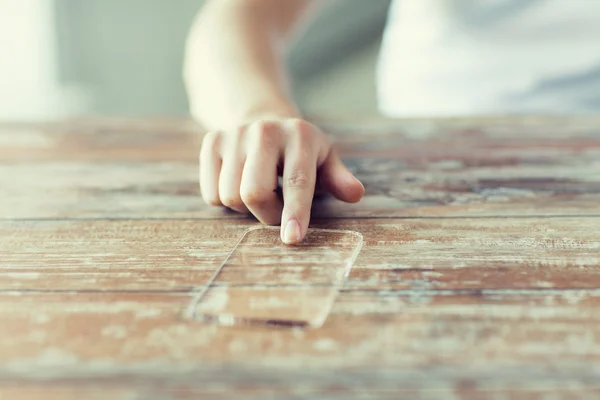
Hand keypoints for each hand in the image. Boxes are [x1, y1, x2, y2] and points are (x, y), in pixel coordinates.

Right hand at [199, 117, 364, 243]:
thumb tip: (355, 194)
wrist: (263, 118)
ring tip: (261, 191)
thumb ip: (338, 179)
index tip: (292, 238)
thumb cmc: (300, 151)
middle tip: (278, 211)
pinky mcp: (211, 141)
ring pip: (230, 196)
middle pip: (254, 193)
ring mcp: (234, 134)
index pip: (297, 181)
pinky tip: (239, 183)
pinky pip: (211, 194)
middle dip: (267, 215)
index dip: (294, 212)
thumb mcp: (324, 159)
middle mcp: (264, 130)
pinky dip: (225, 201)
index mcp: (299, 135)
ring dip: (246, 208)